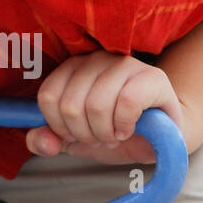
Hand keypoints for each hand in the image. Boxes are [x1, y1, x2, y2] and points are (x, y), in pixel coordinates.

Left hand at [25, 51, 187, 163]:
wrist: (162, 135)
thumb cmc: (116, 131)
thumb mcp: (76, 140)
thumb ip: (49, 141)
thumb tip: (40, 142)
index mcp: (73, 68)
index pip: (48, 95)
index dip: (58, 125)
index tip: (75, 134)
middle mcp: (97, 59)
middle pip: (71, 105)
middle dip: (84, 134)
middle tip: (99, 138)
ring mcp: (125, 64)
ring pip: (97, 105)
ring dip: (105, 133)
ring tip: (114, 135)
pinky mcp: (152, 77)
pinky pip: (128, 102)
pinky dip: (125, 125)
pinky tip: (129, 129)